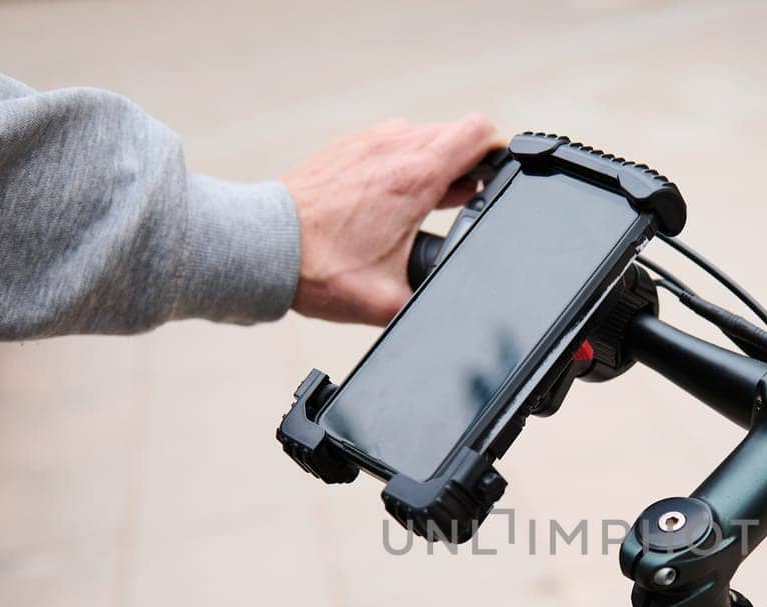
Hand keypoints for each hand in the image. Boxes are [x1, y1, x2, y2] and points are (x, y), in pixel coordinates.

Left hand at [283, 115, 503, 325]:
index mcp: (414, 178)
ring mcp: (368, 142)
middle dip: (467, 167)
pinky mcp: (347, 146)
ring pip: (423, 136)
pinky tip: (392, 199)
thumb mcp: (388, 301)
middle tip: (456, 205)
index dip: (499, 152)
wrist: (267, 248)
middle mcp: (393, 148)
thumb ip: (429, 302)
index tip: (496, 177)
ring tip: (423, 205)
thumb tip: (450, 314)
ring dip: (434, 164)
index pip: (479, 132)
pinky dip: (402, 162)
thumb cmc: (318, 268)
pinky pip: (391, 141)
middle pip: (455, 135)